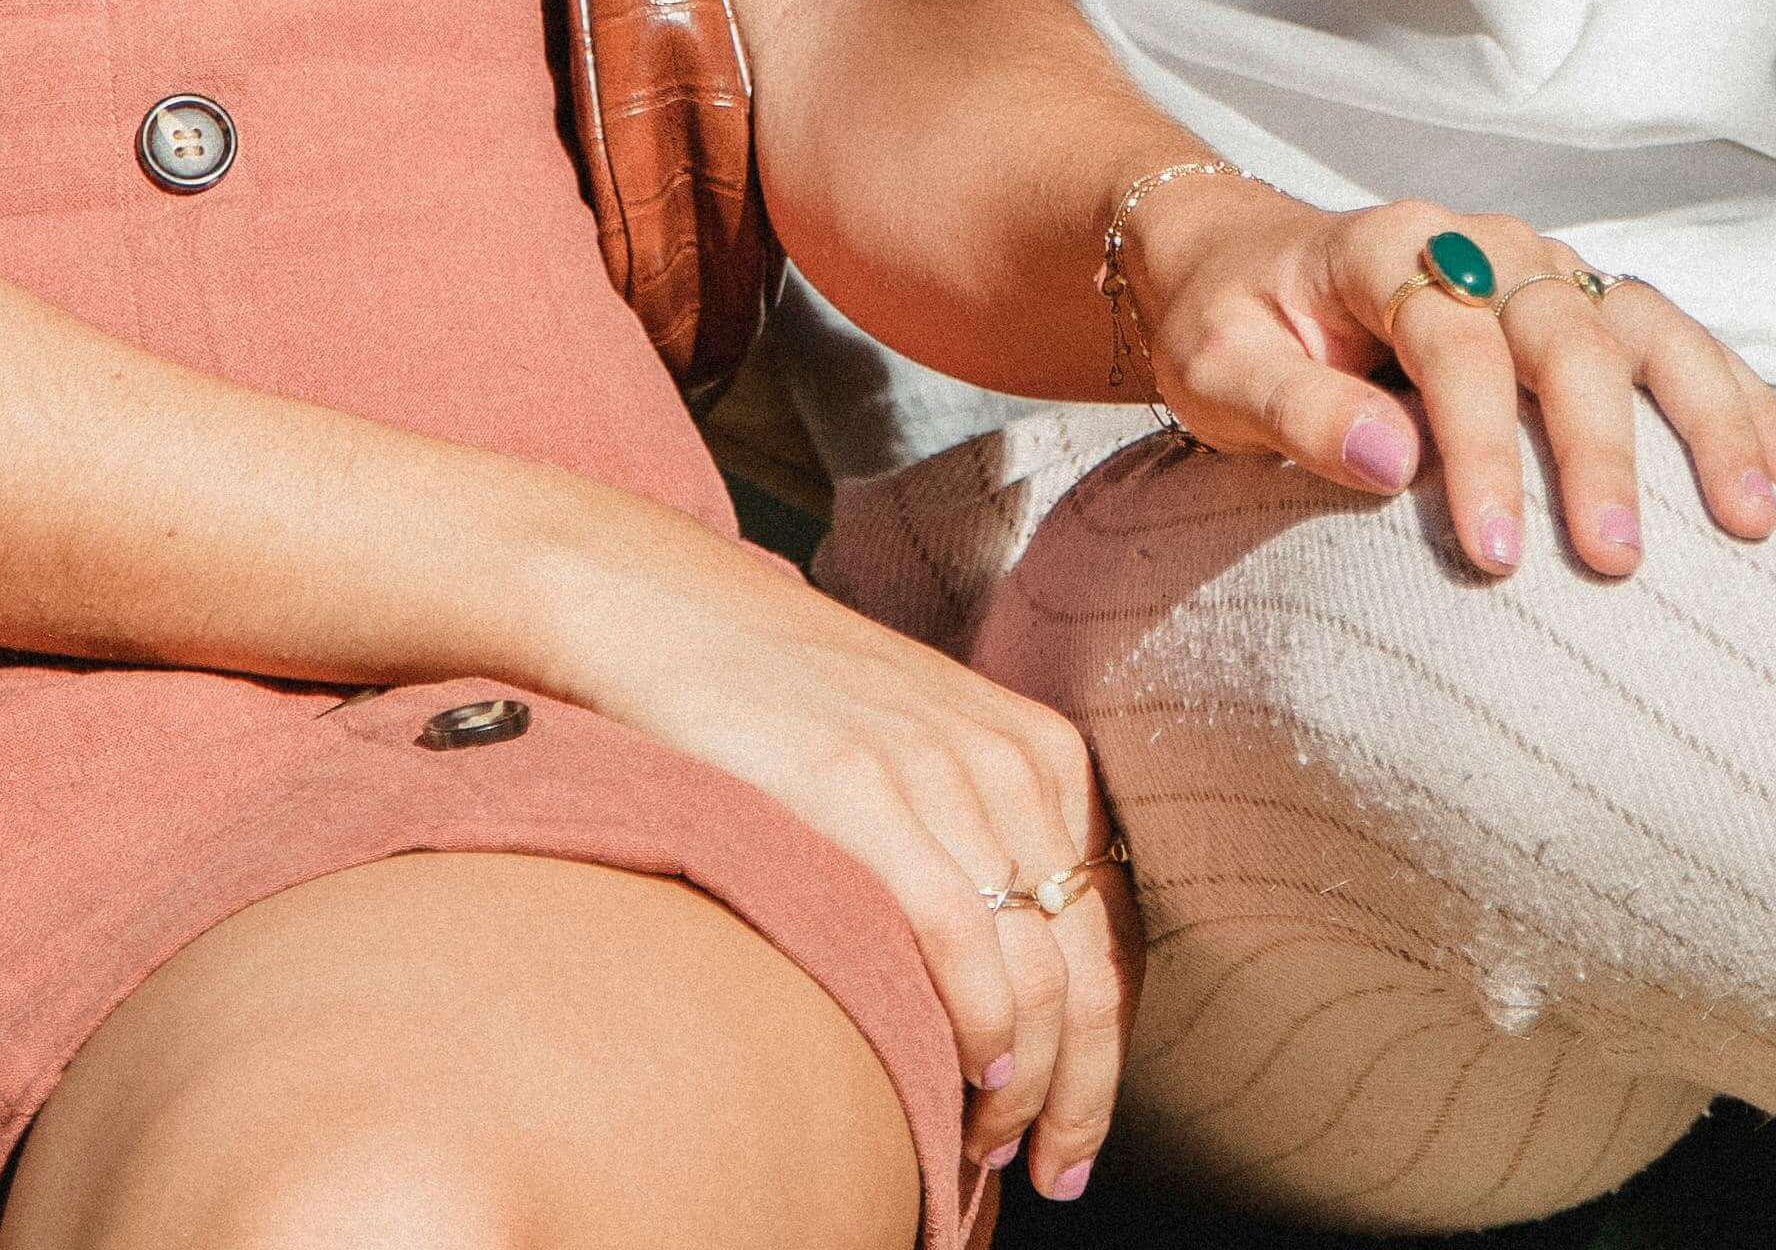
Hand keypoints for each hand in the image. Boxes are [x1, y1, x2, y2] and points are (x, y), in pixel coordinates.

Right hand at [519, 513, 1134, 1202]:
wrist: (665, 608)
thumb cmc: (780, 702)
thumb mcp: (911, 753)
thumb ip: (968, 838)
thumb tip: (996, 981)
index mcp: (1036, 753)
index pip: (1110, 932)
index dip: (1107, 1048)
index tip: (1076, 1126)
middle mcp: (1008, 759)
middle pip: (1091, 964)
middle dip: (1086, 1090)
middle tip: (1055, 1168)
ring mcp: (938, 769)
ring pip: (1038, 967)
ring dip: (1029, 1085)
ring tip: (993, 1149)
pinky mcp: (860, 785)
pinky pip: (960, 933)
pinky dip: (981, 1024)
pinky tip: (971, 1076)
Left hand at [1128, 183, 1775, 581]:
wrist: (1242, 259)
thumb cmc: (1227, 321)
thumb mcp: (1219, 365)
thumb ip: (1295, 410)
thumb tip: (1393, 460)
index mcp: (1392, 248)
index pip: (1453, 344)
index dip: (1479, 449)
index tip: (1494, 557)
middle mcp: (1486, 246)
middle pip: (1567, 334)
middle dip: (1602, 450)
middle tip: (1620, 564)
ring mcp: (1544, 269)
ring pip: (1647, 325)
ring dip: (1710, 416)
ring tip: (1759, 516)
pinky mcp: (1580, 304)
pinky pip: (1674, 342)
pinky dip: (1739, 399)